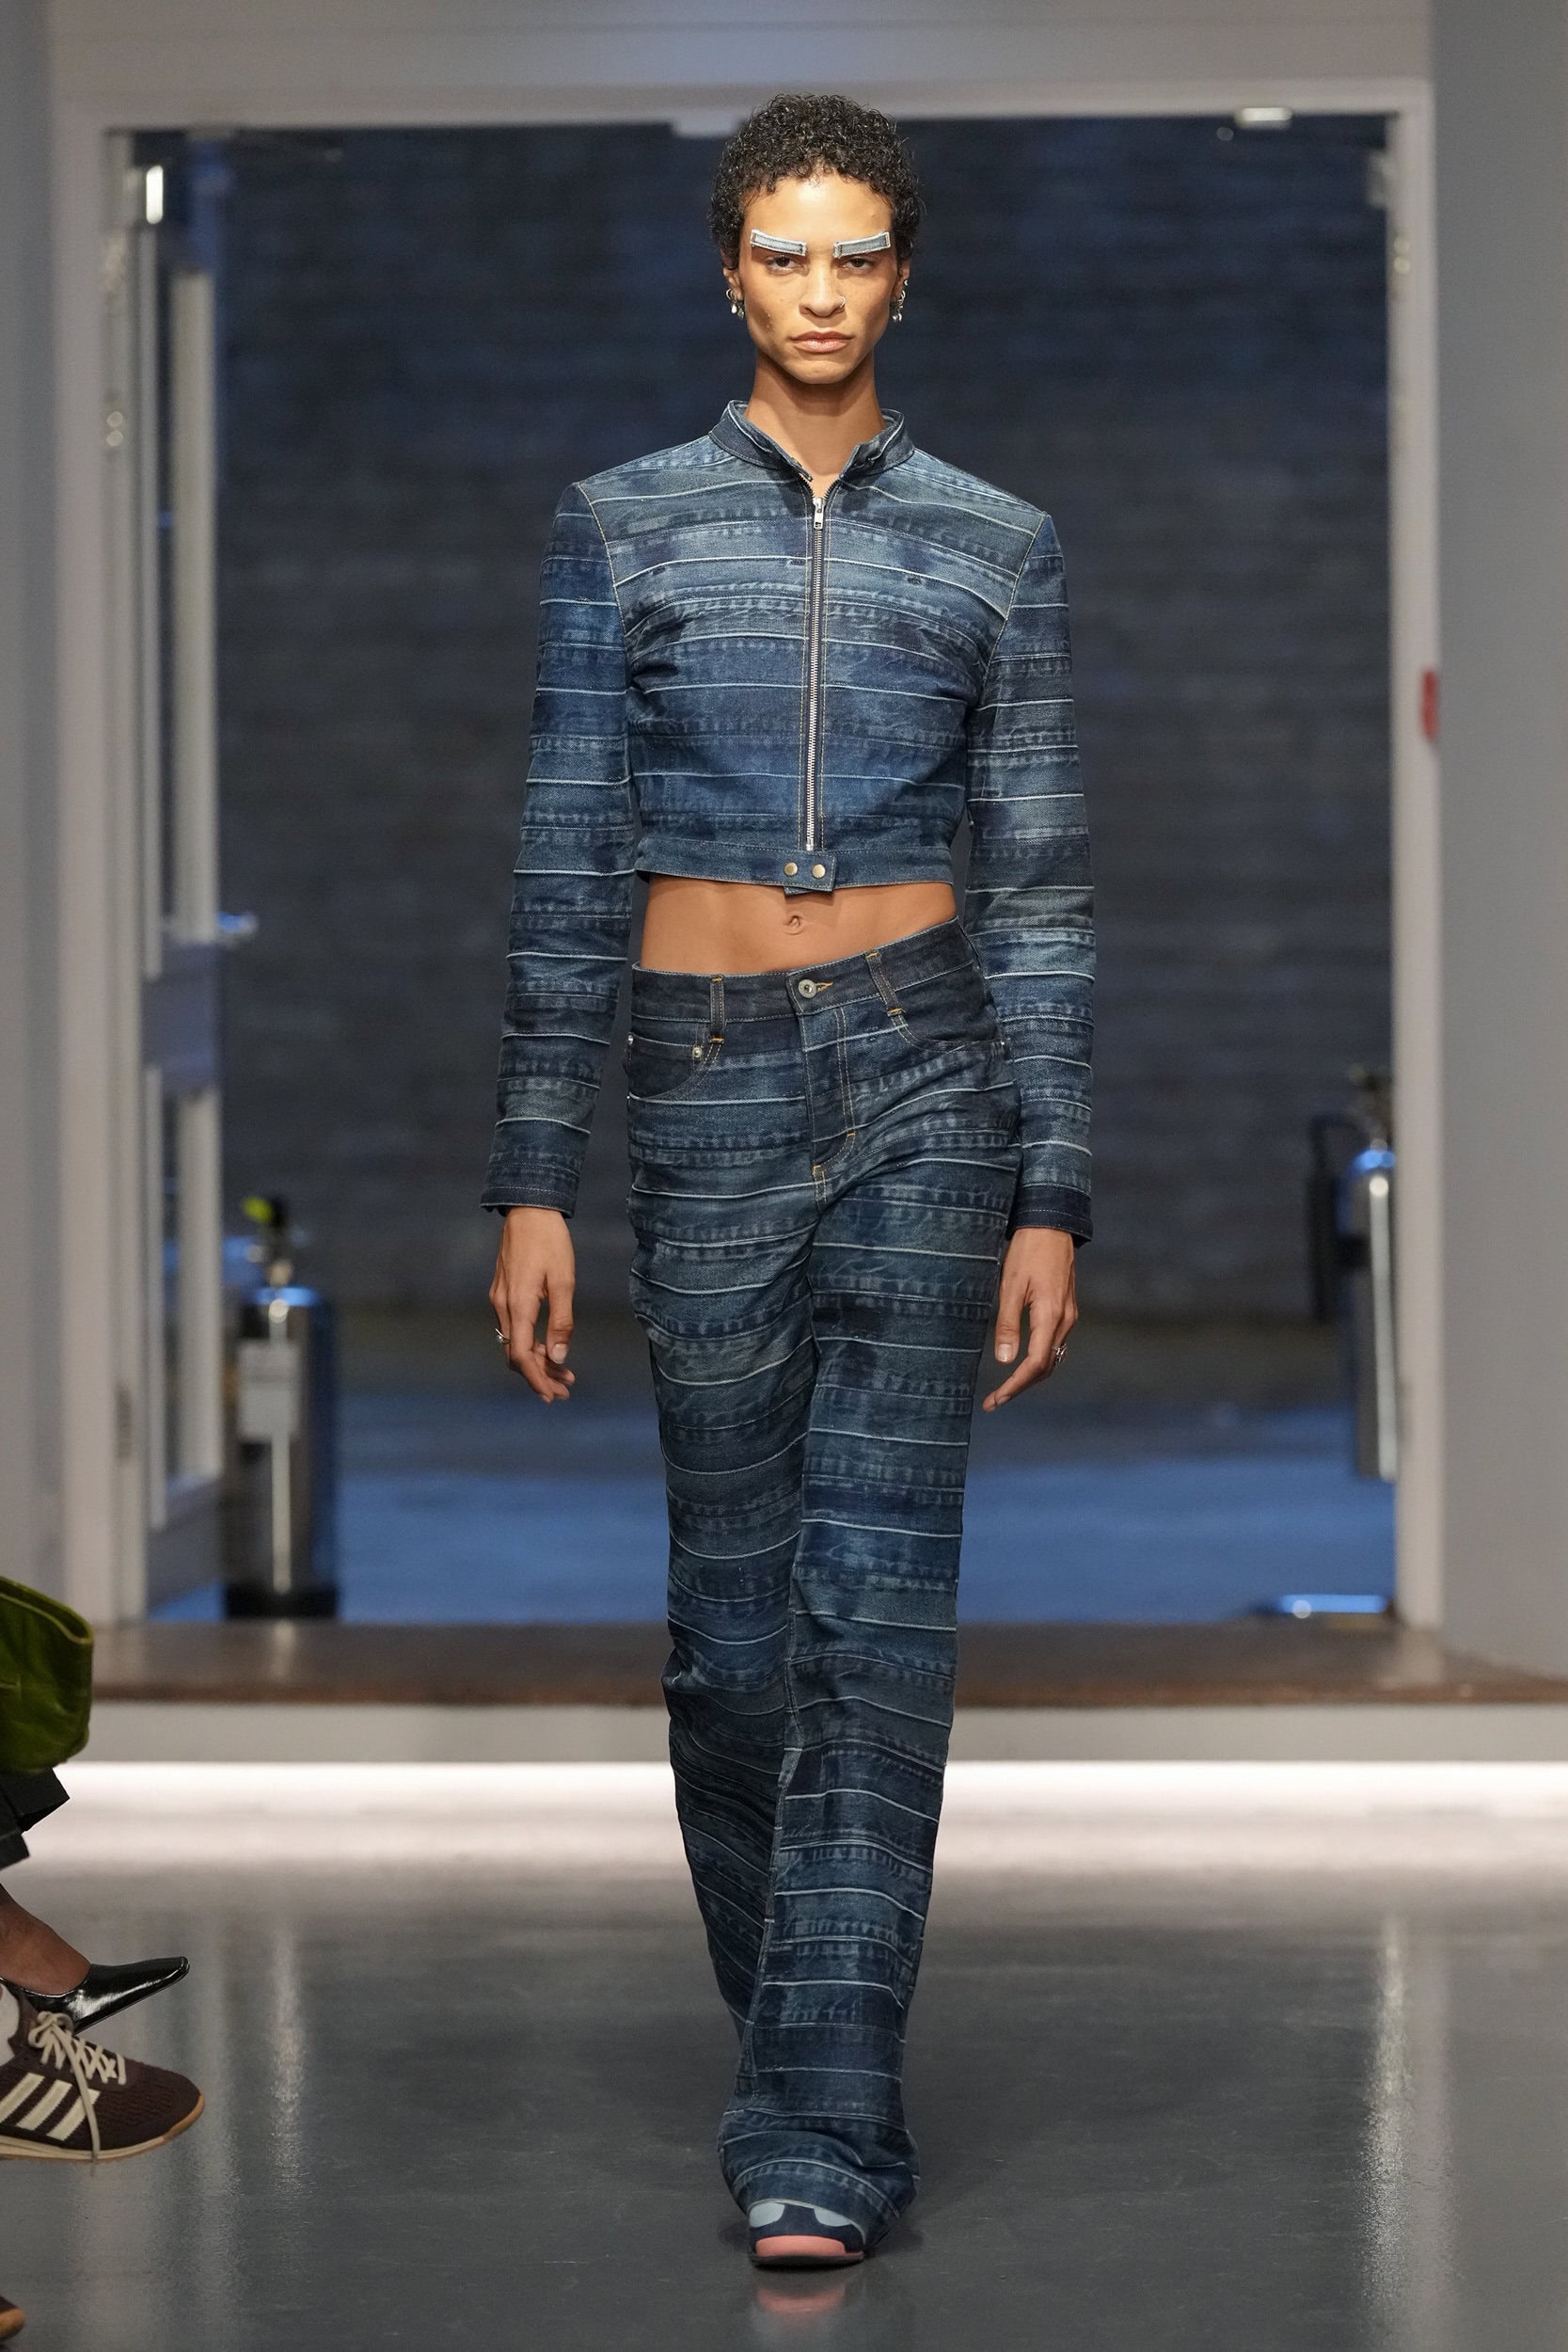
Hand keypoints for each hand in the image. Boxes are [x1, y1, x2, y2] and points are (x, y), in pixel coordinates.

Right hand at [489, 1207, 576, 1402]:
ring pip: (514, 1343)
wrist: (529, 1209)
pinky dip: (530, 1343)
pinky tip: (549, 1346)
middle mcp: (502, 1306)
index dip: (538, 1379)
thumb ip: (561, 1321)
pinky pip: (513, 1328)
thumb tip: (560, 1357)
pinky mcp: (503, 1292)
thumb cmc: (550, 1242)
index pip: (522, 1357)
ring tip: (563, 1372)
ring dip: (537, 1361)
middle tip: (565, 1389)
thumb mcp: (563, 1281)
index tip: (553, 1394)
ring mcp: (499, 1299)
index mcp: (518, 1305)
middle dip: (539, 1375)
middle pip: (516, 1355)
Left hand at [982, 1227, 1077, 1410]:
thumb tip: (1005, 1361)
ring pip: (1052, 1358)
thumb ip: (1008, 1324)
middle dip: (1020, 1386)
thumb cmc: (1028, 1251)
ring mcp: (1069, 1316)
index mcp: (1051, 1316)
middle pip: (1046, 1367)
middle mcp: (1065, 1321)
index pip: (1035, 1364)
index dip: (1015, 1386)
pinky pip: (1054, 1344)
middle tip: (995, 1400)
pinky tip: (1022, 1362)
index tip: (996, 1399)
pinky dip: (1038, 1360)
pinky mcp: (1067, 1309)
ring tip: (1005, 1387)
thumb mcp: (1010, 1286)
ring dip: (1030, 1376)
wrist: (1051, 1225)